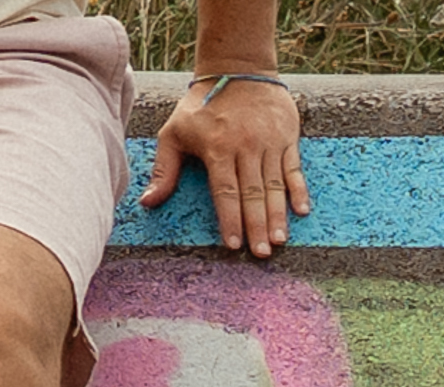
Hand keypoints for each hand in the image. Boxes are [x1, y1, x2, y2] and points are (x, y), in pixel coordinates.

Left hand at [142, 75, 305, 257]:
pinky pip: (294, 168)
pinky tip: (301, 211)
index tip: (233, 245)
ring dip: (278, 215)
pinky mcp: (288, 136)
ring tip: (279, 240)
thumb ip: (164, 169)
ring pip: (275, 185)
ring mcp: (271, 142)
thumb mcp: (173, 132)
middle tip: (262, 253)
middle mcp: (248, 146)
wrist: (239, 68)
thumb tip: (147, 203)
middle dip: (257, 226)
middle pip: (253, 194)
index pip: (226, 192)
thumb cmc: (200, 105)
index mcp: (219, 149)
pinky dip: (299, 189)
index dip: (230, 219)